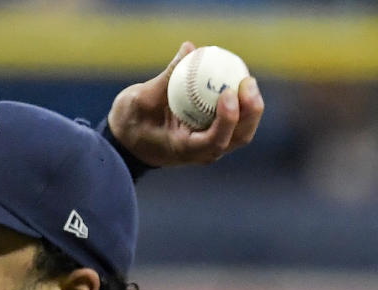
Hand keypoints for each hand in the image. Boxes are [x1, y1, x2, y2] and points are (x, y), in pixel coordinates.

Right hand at [107, 41, 263, 167]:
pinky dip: (241, 103)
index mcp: (183, 149)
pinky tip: (239, 80)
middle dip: (249, 111)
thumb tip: (189, 48)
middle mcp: (201, 152)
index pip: (215, 141)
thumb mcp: (140, 99)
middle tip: (246, 82)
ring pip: (241, 132)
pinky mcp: (212, 134)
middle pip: (238, 137)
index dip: (228, 119)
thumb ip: (167, 76)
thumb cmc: (130, 123)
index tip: (228, 92)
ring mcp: (209, 145)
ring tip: (247, 80)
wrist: (127, 141)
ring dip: (250, 108)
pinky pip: (235, 122)